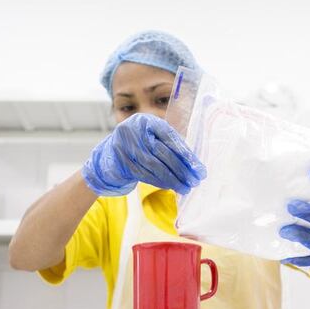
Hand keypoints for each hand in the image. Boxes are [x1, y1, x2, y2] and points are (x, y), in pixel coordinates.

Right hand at [82, 113, 206, 195]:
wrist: (110, 154)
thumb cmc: (140, 144)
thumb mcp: (153, 137)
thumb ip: (171, 144)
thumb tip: (194, 163)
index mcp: (146, 121)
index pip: (170, 137)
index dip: (186, 154)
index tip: (199, 168)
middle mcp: (134, 131)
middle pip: (163, 153)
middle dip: (182, 169)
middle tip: (195, 180)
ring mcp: (125, 147)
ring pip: (154, 166)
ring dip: (172, 179)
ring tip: (185, 188)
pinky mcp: (122, 163)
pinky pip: (145, 175)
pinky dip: (160, 182)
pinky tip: (171, 186)